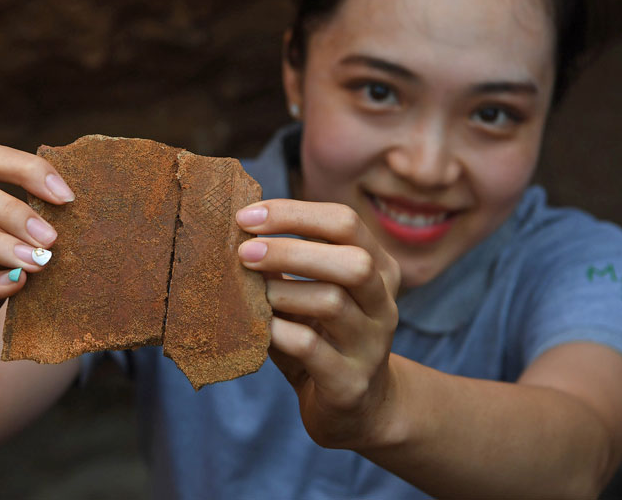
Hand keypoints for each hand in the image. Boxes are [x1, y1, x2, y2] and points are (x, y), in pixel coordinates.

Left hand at [236, 199, 400, 449]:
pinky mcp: (350, 382)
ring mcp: (371, 345)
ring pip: (332, 301)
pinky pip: (312, 348)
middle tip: (244, 252)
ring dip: (282, 292)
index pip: (344, 223)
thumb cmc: (323, 335)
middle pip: (352, 261)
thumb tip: (239, 229)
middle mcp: (383, 303)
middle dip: (291, 251)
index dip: (294, 214)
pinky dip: (278, 331)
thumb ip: (288, 264)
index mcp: (379, 269)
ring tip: (253, 294)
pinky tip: (260, 328)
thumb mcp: (312, 292)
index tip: (246, 216)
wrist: (356, 407)